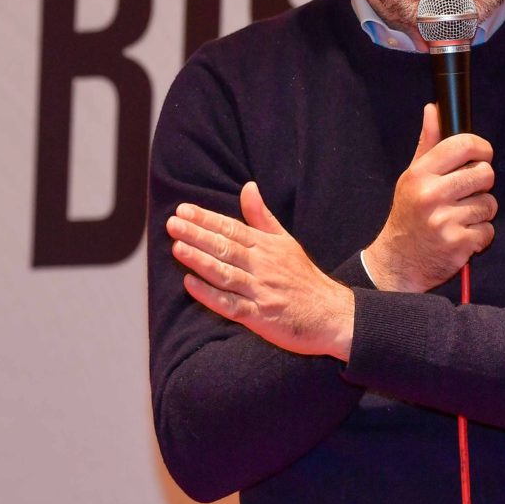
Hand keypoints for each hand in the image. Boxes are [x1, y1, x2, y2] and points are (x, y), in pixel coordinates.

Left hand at [167, 182, 354, 360]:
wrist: (332, 315)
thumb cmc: (304, 278)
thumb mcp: (285, 241)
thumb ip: (262, 216)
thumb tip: (248, 187)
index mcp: (266, 246)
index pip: (232, 228)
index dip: (206, 219)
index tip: (183, 210)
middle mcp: (262, 265)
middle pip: (225, 247)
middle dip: (197, 234)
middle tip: (172, 224)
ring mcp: (260, 291)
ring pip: (225, 272)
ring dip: (200, 260)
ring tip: (177, 247)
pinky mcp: (259, 316)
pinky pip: (230, 304)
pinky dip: (210, 295)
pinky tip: (190, 285)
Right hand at [362, 104, 497, 292]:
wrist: (398, 262)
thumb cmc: (408, 215)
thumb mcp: (412, 177)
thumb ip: (428, 144)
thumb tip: (433, 109)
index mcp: (420, 174)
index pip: (463, 145)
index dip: (481, 148)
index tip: (482, 154)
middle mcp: (431, 195)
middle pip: (484, 173)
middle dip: (482, 183)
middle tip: (467, 192)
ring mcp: (445, 220)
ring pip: (489, 204)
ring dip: (481, 212)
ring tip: (461, 217)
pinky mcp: (459, 244)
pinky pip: (488, 230)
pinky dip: (481, 236)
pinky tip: (463, 236)